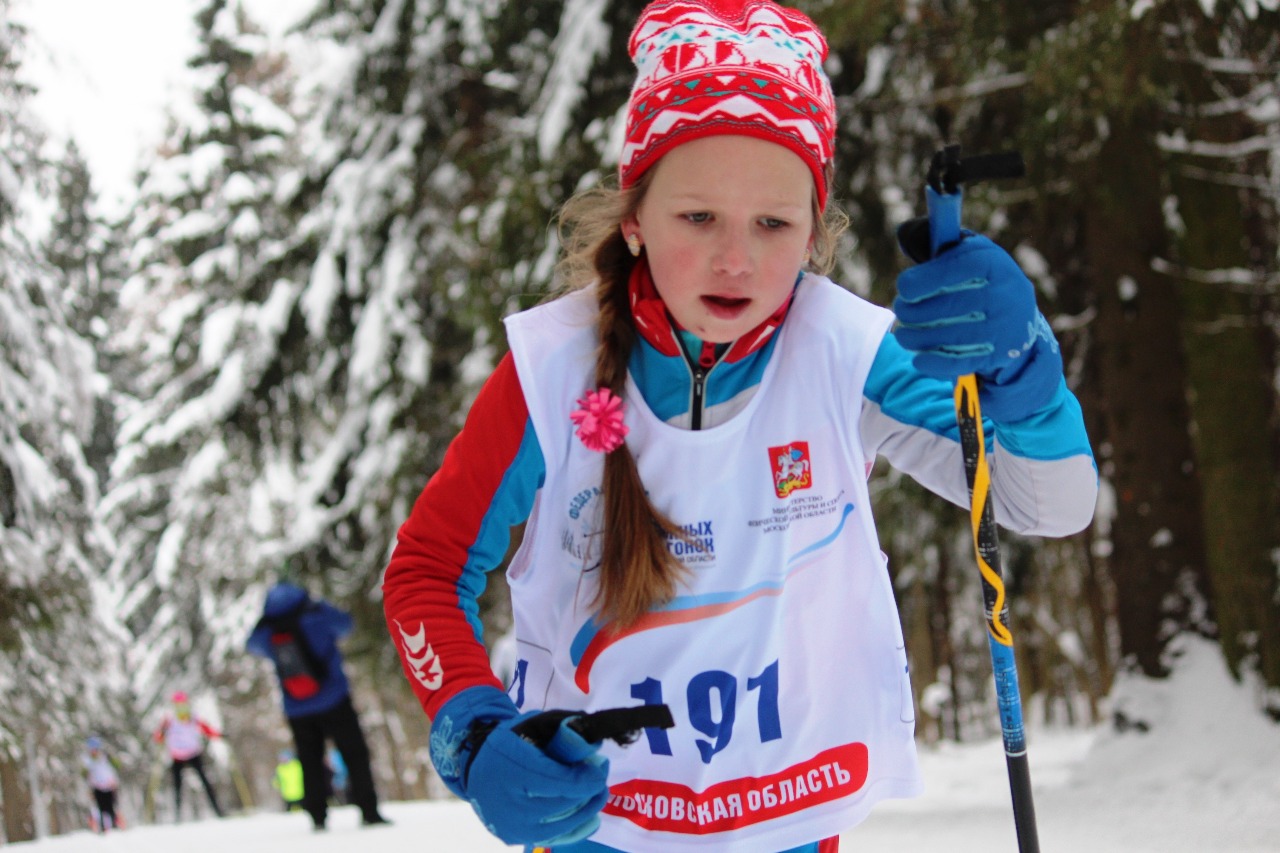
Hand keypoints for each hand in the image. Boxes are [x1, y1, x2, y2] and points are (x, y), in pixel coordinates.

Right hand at [430, 686, 608, 845]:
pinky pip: (554, 836)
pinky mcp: (514, 837)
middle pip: (564, 803)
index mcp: (514, 768)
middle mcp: (511, 802)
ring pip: (563, 824)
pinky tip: (589, 815)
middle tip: (600, 774)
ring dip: (587, 809)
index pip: (558, 781)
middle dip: (589, 790)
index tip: (601, 769)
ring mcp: (512, 825)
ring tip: (597, 793)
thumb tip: (594, 742)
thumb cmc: (510, 742)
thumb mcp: (533, 724)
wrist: (476, 768)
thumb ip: (563, 729)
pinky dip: (576, 827)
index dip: (585, 778)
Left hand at [893, 233, 1063, 421]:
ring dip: (917, 338)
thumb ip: (936, 244)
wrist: (1018, 319)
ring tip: (903, 336)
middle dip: (914, 312)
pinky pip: (962, 362)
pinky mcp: (1001, 354)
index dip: (924, 280)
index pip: (955, 269)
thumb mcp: (964, 255)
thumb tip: (904, 233)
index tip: (903, 288)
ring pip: (951, 337)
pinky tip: (919, 359)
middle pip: (948, 306)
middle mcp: (1006, 294)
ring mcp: (1006, 326)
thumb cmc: (978, 281)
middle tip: (901, 312)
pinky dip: (935, 363)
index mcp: (994, 263)